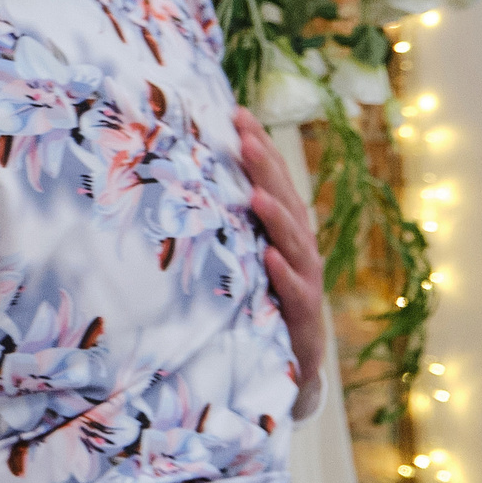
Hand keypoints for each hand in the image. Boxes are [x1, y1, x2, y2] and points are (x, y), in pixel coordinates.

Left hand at [235, 108, 327, 416]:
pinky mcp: (302, 320)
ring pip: (294, 243)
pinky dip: (283, 274)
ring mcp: (303, 284)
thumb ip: (222, 224)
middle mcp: (297, 252)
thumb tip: (178, 180)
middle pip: (284, 202)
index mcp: (282, 232)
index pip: (271, 182)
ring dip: (275, 216)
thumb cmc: (259, 303)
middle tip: (243, 135)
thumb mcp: (239, 259)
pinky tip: (267, 257)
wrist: (287, 369)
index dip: (258, 148)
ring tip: (253, 192)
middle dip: (265, 168)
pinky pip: (295, 294)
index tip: (235, 113)